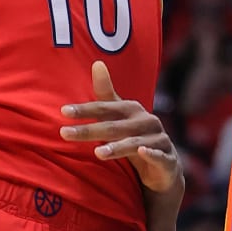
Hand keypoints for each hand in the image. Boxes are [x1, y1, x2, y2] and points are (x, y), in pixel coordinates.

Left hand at [59, 62, 181, 193]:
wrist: (164, 167)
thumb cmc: (135, 137)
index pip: (104, 108)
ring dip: (117, 147)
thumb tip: (97, 63)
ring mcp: (158, 139)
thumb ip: (106, 95)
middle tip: (64, 133)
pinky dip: (151, 154)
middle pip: (113, 126)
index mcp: (131, 110)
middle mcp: (145, 121)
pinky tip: (142, 152)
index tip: (63, 111)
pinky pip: (159, 156)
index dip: (84, 109)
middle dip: (89, 130)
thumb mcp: (120, 117)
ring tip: (98, 153)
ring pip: (135, 142)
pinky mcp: (168, 159)